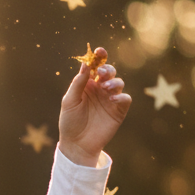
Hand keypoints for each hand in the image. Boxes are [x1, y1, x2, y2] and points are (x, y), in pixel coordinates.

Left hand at [58, 46, 130, 167]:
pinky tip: (112, 100)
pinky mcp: (118, 111)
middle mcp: (100, 89)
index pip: (95, 67)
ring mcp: (110, 99)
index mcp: (87, 85)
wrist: (76, 144)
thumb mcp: (69, 101)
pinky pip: (125, 99)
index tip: (99, 50)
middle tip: (101, 74)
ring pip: (119, 83)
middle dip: (107, 69)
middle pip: (109, 72)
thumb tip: (85, 64)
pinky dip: (121, 97)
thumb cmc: (69, 122)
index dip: (98, 57)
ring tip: (106, 88)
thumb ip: (78, 83)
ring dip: (114, 82)